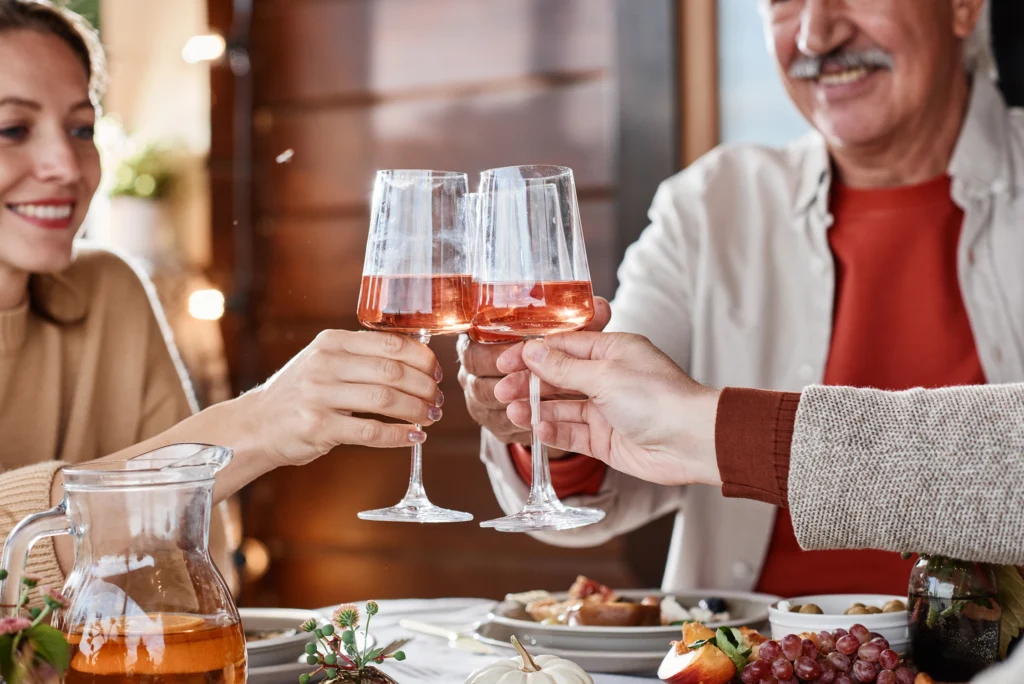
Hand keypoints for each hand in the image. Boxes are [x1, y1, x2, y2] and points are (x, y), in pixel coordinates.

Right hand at [241, 330, 442, 466]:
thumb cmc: (301, 392)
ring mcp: (320, 396)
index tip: (437, 371)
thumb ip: (362, 355)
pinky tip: (414, 436)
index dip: (422, 358)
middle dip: (424, 387)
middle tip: (438, 399)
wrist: (256, 424)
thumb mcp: (324, 360)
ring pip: (385, 400)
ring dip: (416, 410)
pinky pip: (370, 431)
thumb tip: (418, 360)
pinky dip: (398, 435)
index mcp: (332, 342)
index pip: (390, 343)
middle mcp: (325, 364)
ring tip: (431, 417)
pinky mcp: (319, 428)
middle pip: (392, 372)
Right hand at [493, 332, 721, 486]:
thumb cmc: (659, 398)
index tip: (505, 361)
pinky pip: (572, 432)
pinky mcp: (605, 439)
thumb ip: (565, 367)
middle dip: (529, 383)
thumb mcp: (605, 375)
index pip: (563, 347)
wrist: (691, 441)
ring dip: (536, 408)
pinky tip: (537, 429)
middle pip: (558, 377)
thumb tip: (533, 352)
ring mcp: (605, 409)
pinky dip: (553, 431)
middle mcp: (607, 378)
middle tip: (503, 390)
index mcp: (612, 351)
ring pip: (561, 407)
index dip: (532, 354)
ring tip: (513, 411)